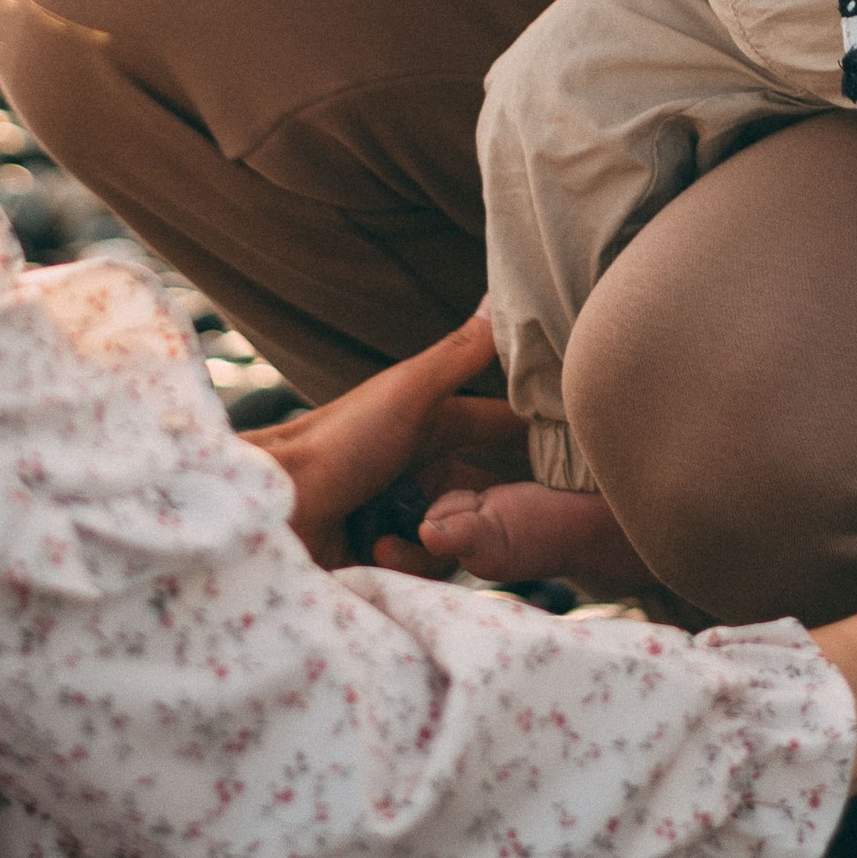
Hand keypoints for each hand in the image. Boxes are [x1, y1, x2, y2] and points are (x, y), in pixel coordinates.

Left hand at [243, 308, 527, 570]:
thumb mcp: (408, 393)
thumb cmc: (338, 443)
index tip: (583, 444)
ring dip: (433, 542)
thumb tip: (500, 291)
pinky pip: (424, 566)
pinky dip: (407, 563)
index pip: (498, 425)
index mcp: (428, 421)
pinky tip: (377, 554)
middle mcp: (417, 466)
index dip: (537, 431)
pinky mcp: (383, 554)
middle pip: (482, 494)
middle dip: (490, 510)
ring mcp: (399, 512)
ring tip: (392, 535)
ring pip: (456, 536)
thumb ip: (461, 353)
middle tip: (498, 521)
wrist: (273, 512)